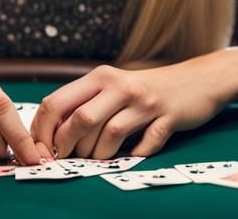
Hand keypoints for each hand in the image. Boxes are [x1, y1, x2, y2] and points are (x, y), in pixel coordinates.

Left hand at [30, 59, 228, 158]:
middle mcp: (120, 85)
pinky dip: (135, 155)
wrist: (196, 80)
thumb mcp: (112, 88)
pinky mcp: (168, 116)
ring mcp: (145, 101)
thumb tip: (50, 136)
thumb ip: (85, 104)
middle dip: (67, 147)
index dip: (43, 131)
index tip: (41, 152)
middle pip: (81, 119)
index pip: (57, 101)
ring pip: (110, 134)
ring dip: (99, 156)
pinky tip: (133, 155)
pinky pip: (145, 144)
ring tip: (98, 161)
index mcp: (100, 76)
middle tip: (67, 161)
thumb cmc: (145, 91)